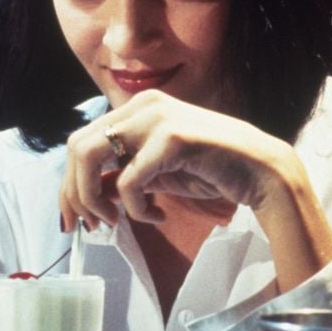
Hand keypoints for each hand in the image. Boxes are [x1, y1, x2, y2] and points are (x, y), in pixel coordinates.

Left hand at [60, 90, 331, 290]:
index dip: (69, 181)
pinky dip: (137, 208)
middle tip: (91, 225)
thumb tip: (88, 195)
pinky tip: (158, 216)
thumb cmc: (213, 170)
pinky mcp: (171, 139)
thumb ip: (123, 175)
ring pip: (90, 156)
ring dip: (93, 196)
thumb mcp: (159, 173)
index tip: (74, 216)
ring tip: (115, 221)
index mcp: (138, 107)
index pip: (82, 140)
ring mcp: (156, 118)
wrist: (262, 171)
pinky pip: (128, 181)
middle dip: (74, 192)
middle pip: (77, 147)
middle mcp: (143, 105)